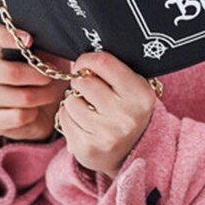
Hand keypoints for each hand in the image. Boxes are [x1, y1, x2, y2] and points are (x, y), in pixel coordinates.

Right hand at [0, 25, 69, 141]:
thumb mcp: (49, 55)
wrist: (44, 109)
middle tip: (52, 76)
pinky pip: (19, 117)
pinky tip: (35, 110)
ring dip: (44, 96)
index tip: (31, 40)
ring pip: (22, 97)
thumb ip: (46, 42)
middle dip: (40, 76)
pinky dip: (34, 114)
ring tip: (49, 94)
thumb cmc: (45, 75)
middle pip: (12, 72)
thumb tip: (55, 32)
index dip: (11, 37)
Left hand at [57, 51, 156, 178]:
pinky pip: (64, 118)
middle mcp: (125, 116)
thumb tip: (83, 53)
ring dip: (74, 99)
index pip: (103, 63)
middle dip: (81, 80)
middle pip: (83, 81)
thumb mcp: (133, 85)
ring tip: (87, 105)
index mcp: (140, 94)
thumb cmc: (127, 107)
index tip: (85, 63)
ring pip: (70, 100)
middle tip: (88, 87)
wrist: (130, 151)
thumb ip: (114, 68)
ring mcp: (106, 135)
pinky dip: (69, 116)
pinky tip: (82, 120)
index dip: (87, 59)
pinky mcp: (87, 148)